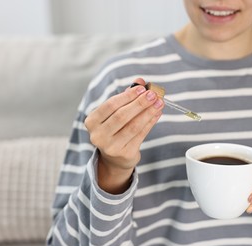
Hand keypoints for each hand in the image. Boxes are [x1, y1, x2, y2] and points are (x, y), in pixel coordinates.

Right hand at [84, 78, 163, 192]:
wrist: (115, 157)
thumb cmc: (115, 128)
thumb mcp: (116, 112)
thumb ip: (127, 96)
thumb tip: (141, 81)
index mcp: (92, 121)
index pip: (110, 105)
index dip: (127, 96)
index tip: (142, 88)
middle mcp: (98, 135)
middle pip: (121, 116)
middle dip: (139, 104)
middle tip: (153, 95)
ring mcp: (111, 147)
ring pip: (133, 126)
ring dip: (148, 113)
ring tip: (159, 103)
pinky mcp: (125, 154)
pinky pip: (141, 135)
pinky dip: (150, 122)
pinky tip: (157, 114)